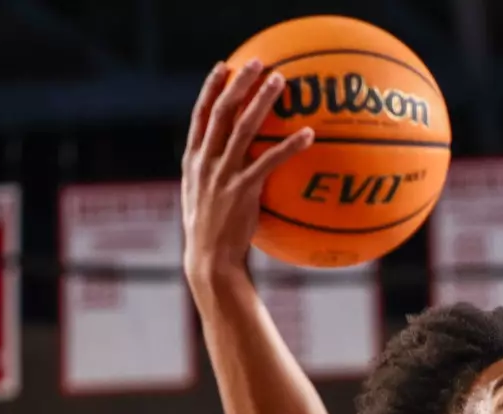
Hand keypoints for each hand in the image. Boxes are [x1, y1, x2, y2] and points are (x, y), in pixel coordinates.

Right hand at [181, 60, 312, 286]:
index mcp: (193, 160)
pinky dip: (289, 145)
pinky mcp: (242, 191)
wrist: (209, 262)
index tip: (223, 67)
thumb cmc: (212, 232)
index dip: (210, 88)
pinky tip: (308, 134)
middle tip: (257, 62)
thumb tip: (234, 161)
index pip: (200, 115)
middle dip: (238, 83)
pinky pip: (269, 161)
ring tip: (281, 82)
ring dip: (262, 101)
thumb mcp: (203, 198)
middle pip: (221, 111)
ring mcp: (222, 175)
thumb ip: (214, 175)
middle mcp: (205, 162)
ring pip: (242, 128)